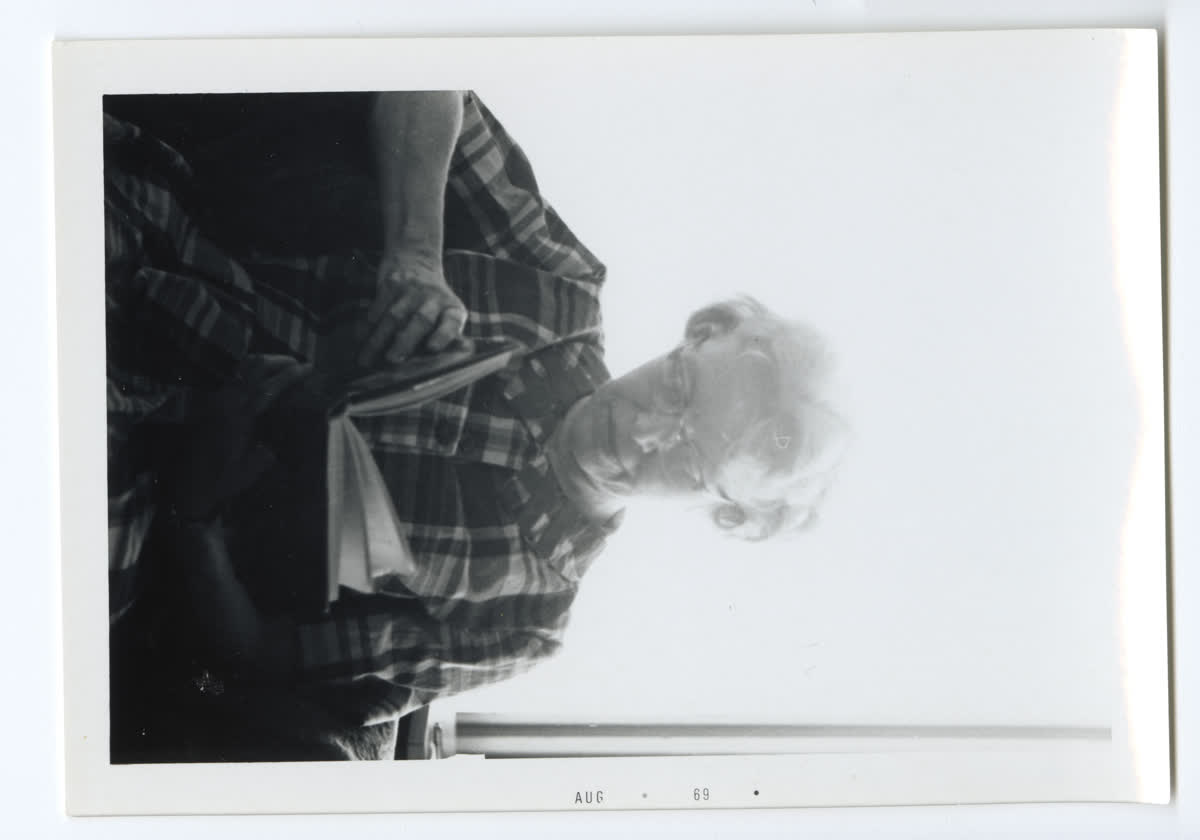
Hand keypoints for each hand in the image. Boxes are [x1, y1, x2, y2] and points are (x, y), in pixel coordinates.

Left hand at [168, 354, 311, 521]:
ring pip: (242, 368)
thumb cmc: (220, 480)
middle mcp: (227, 402)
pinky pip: (236, 377)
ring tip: (284, 367)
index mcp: (239, 417)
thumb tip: (277, 441)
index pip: (268, 387)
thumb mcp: (248, 472)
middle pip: (254, 368)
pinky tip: (264, 379)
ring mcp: (218, 399)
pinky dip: (253, 371)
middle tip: (298, 364)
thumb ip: (265, 455)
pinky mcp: (213, 402)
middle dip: (279, 361)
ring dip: (265, 364)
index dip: (289, 375)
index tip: (307, 368)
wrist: (188, 484)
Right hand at [358, 249, 467, 366]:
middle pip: (421, 321)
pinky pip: (378, 307)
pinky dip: (368, 326)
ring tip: (366, 360)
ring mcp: (413, 289)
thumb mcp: (445, 316)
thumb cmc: (432, 304)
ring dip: (378, 340)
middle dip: (405, 341)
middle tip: (392, 360)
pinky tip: (360, 340)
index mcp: (453, 310)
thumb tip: (431, 366)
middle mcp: (435, 298)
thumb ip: (442, 340)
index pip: (452, 323)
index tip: (433, 348)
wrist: (416, 262)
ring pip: (394, 317)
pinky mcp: (392, 283)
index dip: (443, 335)